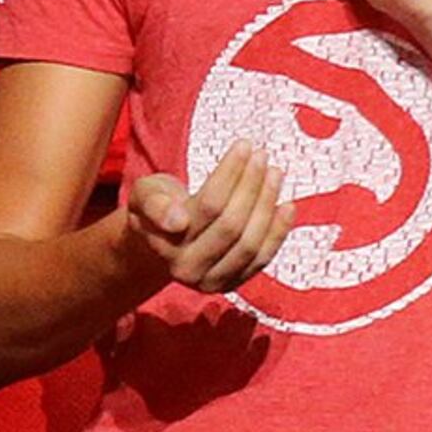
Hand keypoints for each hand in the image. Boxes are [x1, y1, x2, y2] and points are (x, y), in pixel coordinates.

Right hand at [119, 144, 294, 295]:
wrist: (158, 243)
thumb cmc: (156, 208)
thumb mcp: (144, 194)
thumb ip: (154, 203)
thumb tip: (178, 220)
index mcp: (165, 244)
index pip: (209, 205)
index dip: (230, 174)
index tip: (244, 146)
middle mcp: (188, 269)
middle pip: (232, 225)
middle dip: (252, 186)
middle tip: (262, 157)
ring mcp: (211, 281)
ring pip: (250, 243)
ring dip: (267, 206)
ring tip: (275, 174)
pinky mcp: (232, 284)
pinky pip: (261, 259)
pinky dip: (278, 233)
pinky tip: (287, 206)